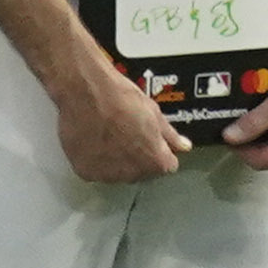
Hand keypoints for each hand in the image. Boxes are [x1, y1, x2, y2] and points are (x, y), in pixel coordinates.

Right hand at [55, 54, 189, 185]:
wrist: (86, 93)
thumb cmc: (120, 99)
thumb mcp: (154, 113)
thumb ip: (170, 136)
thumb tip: (183, 145)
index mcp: (155, 160)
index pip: (166, 167)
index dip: (160, 152)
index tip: (152, 143)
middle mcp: (131, 173)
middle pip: (141, 172)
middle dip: (138, 158)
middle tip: (129, 135)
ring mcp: (107, 174)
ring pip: (118, 173)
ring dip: (116, 161)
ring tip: (110, 136)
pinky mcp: (85, 172)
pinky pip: (95, 171)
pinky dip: (95, 161)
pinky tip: (95, 141)